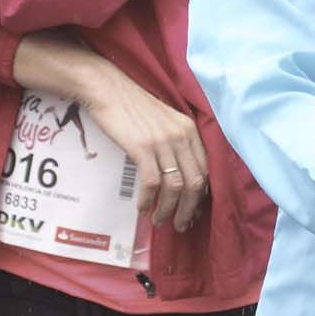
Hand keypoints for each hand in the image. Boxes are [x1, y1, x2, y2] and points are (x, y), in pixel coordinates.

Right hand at [79, 64, 208, 232]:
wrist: (108, 89)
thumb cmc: (134, 108)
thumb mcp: (165, 122)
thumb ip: (176, 145)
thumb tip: (179, 180)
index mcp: (190, 130)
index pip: (206, 170)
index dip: (201, 196)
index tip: (193, 212)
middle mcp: (182, 135)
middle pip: (196, 183)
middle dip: (189, 210)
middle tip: (180, 226)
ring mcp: (163, 141)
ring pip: (176, 187)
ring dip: (168, 210)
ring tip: (159, 221)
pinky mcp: (143, 147)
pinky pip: (152, 183)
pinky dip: (149, 201)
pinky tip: (143, 209)